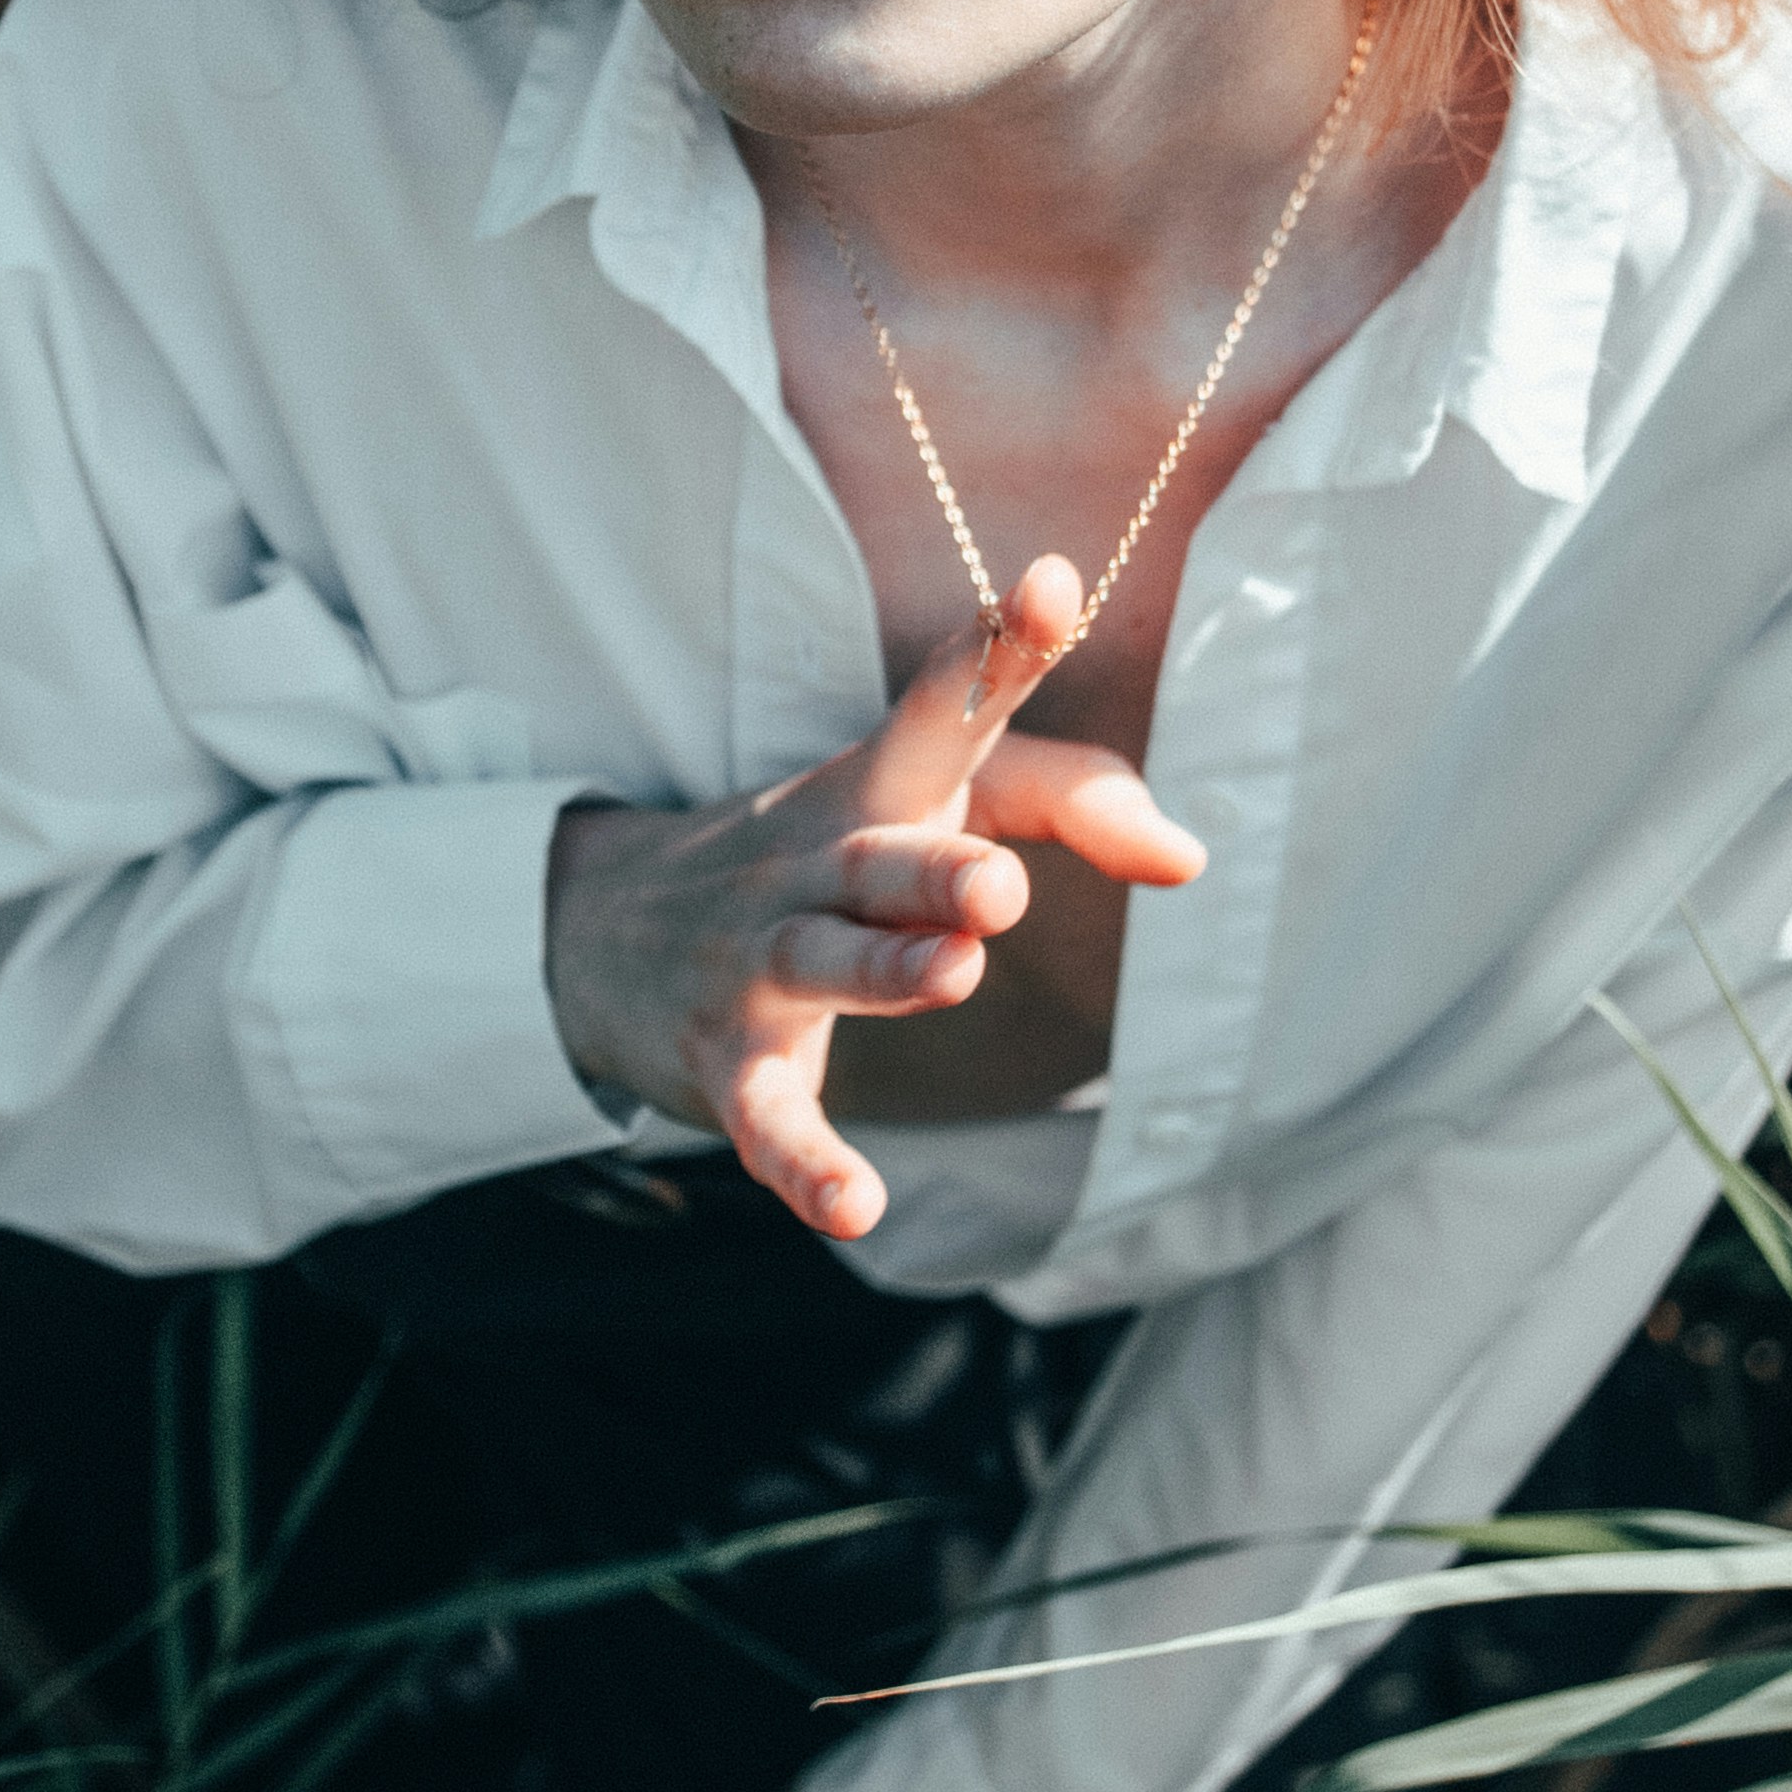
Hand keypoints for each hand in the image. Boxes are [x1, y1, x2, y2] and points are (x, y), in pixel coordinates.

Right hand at [543, 552, 1203, 1242]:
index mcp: (874, 787)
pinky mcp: (727, 1062)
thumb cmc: (824, 853)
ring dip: (885, 972)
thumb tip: (1191, 856)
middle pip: (881, 854)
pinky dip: (807, 1164)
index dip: (1000, 647)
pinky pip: (768, 1115)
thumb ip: (1067, 798)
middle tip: (1000, 882)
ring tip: (953, 975)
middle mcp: (813, 860)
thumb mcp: (926, 800)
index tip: (1054, 585)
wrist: (599, 929)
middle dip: (939, 866)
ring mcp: (759, 960)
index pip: (944, 704)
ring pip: (823, 962)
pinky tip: (856, 1206)